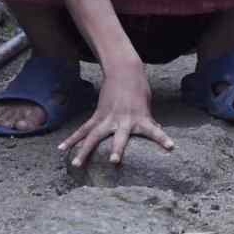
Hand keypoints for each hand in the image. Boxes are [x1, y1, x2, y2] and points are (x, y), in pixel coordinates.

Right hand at [58, 65, 173, 166]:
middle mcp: (123, 120)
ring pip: (94, 136)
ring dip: (84, 151)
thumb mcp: (146, 105)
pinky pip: (83, 130)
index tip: (171, 147)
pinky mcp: (97, 116)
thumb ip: (149, 120)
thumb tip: (158, 131)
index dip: (162, 138)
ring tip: (76, 164)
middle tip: (114, 161)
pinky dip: (72, 139)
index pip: (154, 130)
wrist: (124, 70)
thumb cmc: (139, 88)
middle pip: (119, 137)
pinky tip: (62, 149)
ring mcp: (108, 118)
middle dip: (116, 149)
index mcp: (140, 117)